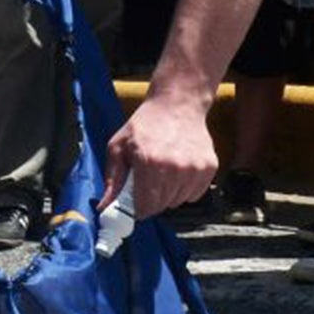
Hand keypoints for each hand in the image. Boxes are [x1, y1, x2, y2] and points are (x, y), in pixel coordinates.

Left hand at [99, 94, 218, 219]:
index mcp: (149, 163)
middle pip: (161, 206)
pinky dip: (184, 189)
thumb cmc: (144, 125)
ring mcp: (194, 169)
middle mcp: (174, 168)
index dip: (138, 209)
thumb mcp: (118, 147)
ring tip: (163, 172)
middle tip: (146, 182)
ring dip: (168, 194)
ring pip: (178, 202)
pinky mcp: (209, 168)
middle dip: (151, 200)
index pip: (145, 207)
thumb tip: (103, 208)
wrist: (178, 104)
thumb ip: (112, 180)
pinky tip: (178, 170)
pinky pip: (194, 195)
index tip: (134, 203)